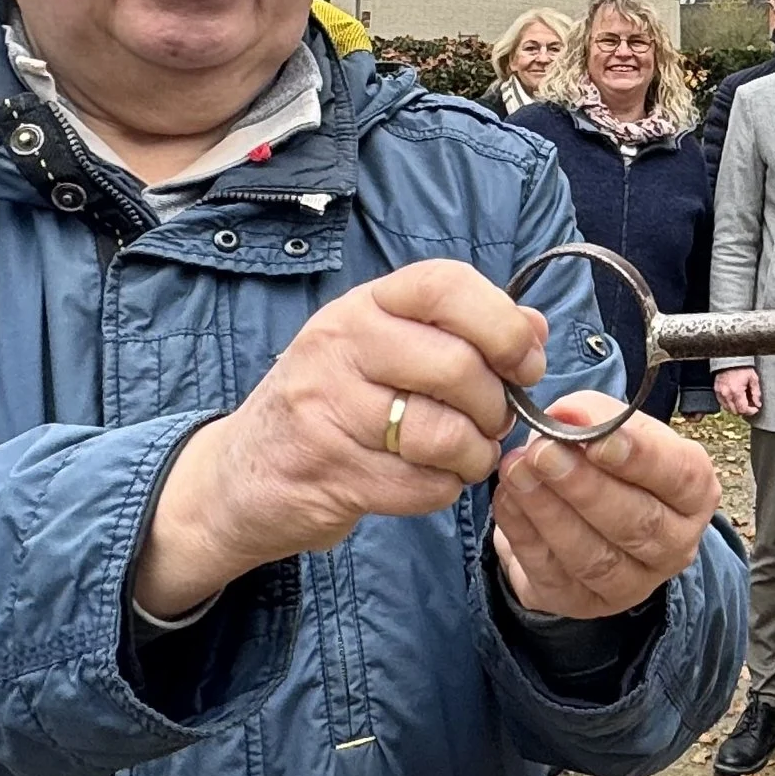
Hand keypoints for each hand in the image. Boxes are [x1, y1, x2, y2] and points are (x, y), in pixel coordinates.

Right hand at [135, 260, 543, 617]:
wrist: (238, 476)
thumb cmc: (333, 404)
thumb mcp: (387, 350)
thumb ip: (464, 333)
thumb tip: (536, 327)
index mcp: (364, 306)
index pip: (444, 284)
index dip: (502, 323)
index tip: (526, 362)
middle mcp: (339, 346)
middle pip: (457, 366)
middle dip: (495, 406)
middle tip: (492, 423)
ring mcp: (326, 410)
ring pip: (443, 433)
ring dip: (474, 455)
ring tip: (465, 456)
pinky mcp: (327, 473)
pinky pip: (422, 486)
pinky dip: (443, 490)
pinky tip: (431, 481)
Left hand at [492, 396, 721, 619]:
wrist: (586, 514)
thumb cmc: (608, 462)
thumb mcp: (610, 427)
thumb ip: (594, 415)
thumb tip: (567, 417)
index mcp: (695, 493)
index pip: (679, 477)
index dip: (640, 459)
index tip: (598, 441)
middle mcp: (675, 544)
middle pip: (637, 522)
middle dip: (585, 488)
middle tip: (543, 454)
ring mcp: (634, 582)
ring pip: (594, 557)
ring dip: (549, 513)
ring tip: (516, 472)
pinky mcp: (586, 603)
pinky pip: (553, 574)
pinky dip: (524, 534)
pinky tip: (507, 498)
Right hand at [713, 366, 762, 416]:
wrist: (729, 359)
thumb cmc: (742, 368)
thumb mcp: (753, 378)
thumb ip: (756, 393)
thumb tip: (758, 404)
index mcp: (736, 391)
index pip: (743, 409)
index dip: (751, 411)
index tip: (755, 408)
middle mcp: (727, 394)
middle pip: (735, 411)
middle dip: (744, 411)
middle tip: (750, 406)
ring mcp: (720, 394)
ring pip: (728, 409)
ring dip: (736, 409)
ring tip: (743, 402)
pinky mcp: (716, 392)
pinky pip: (722, 404)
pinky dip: (729, 405)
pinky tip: (735, 399)